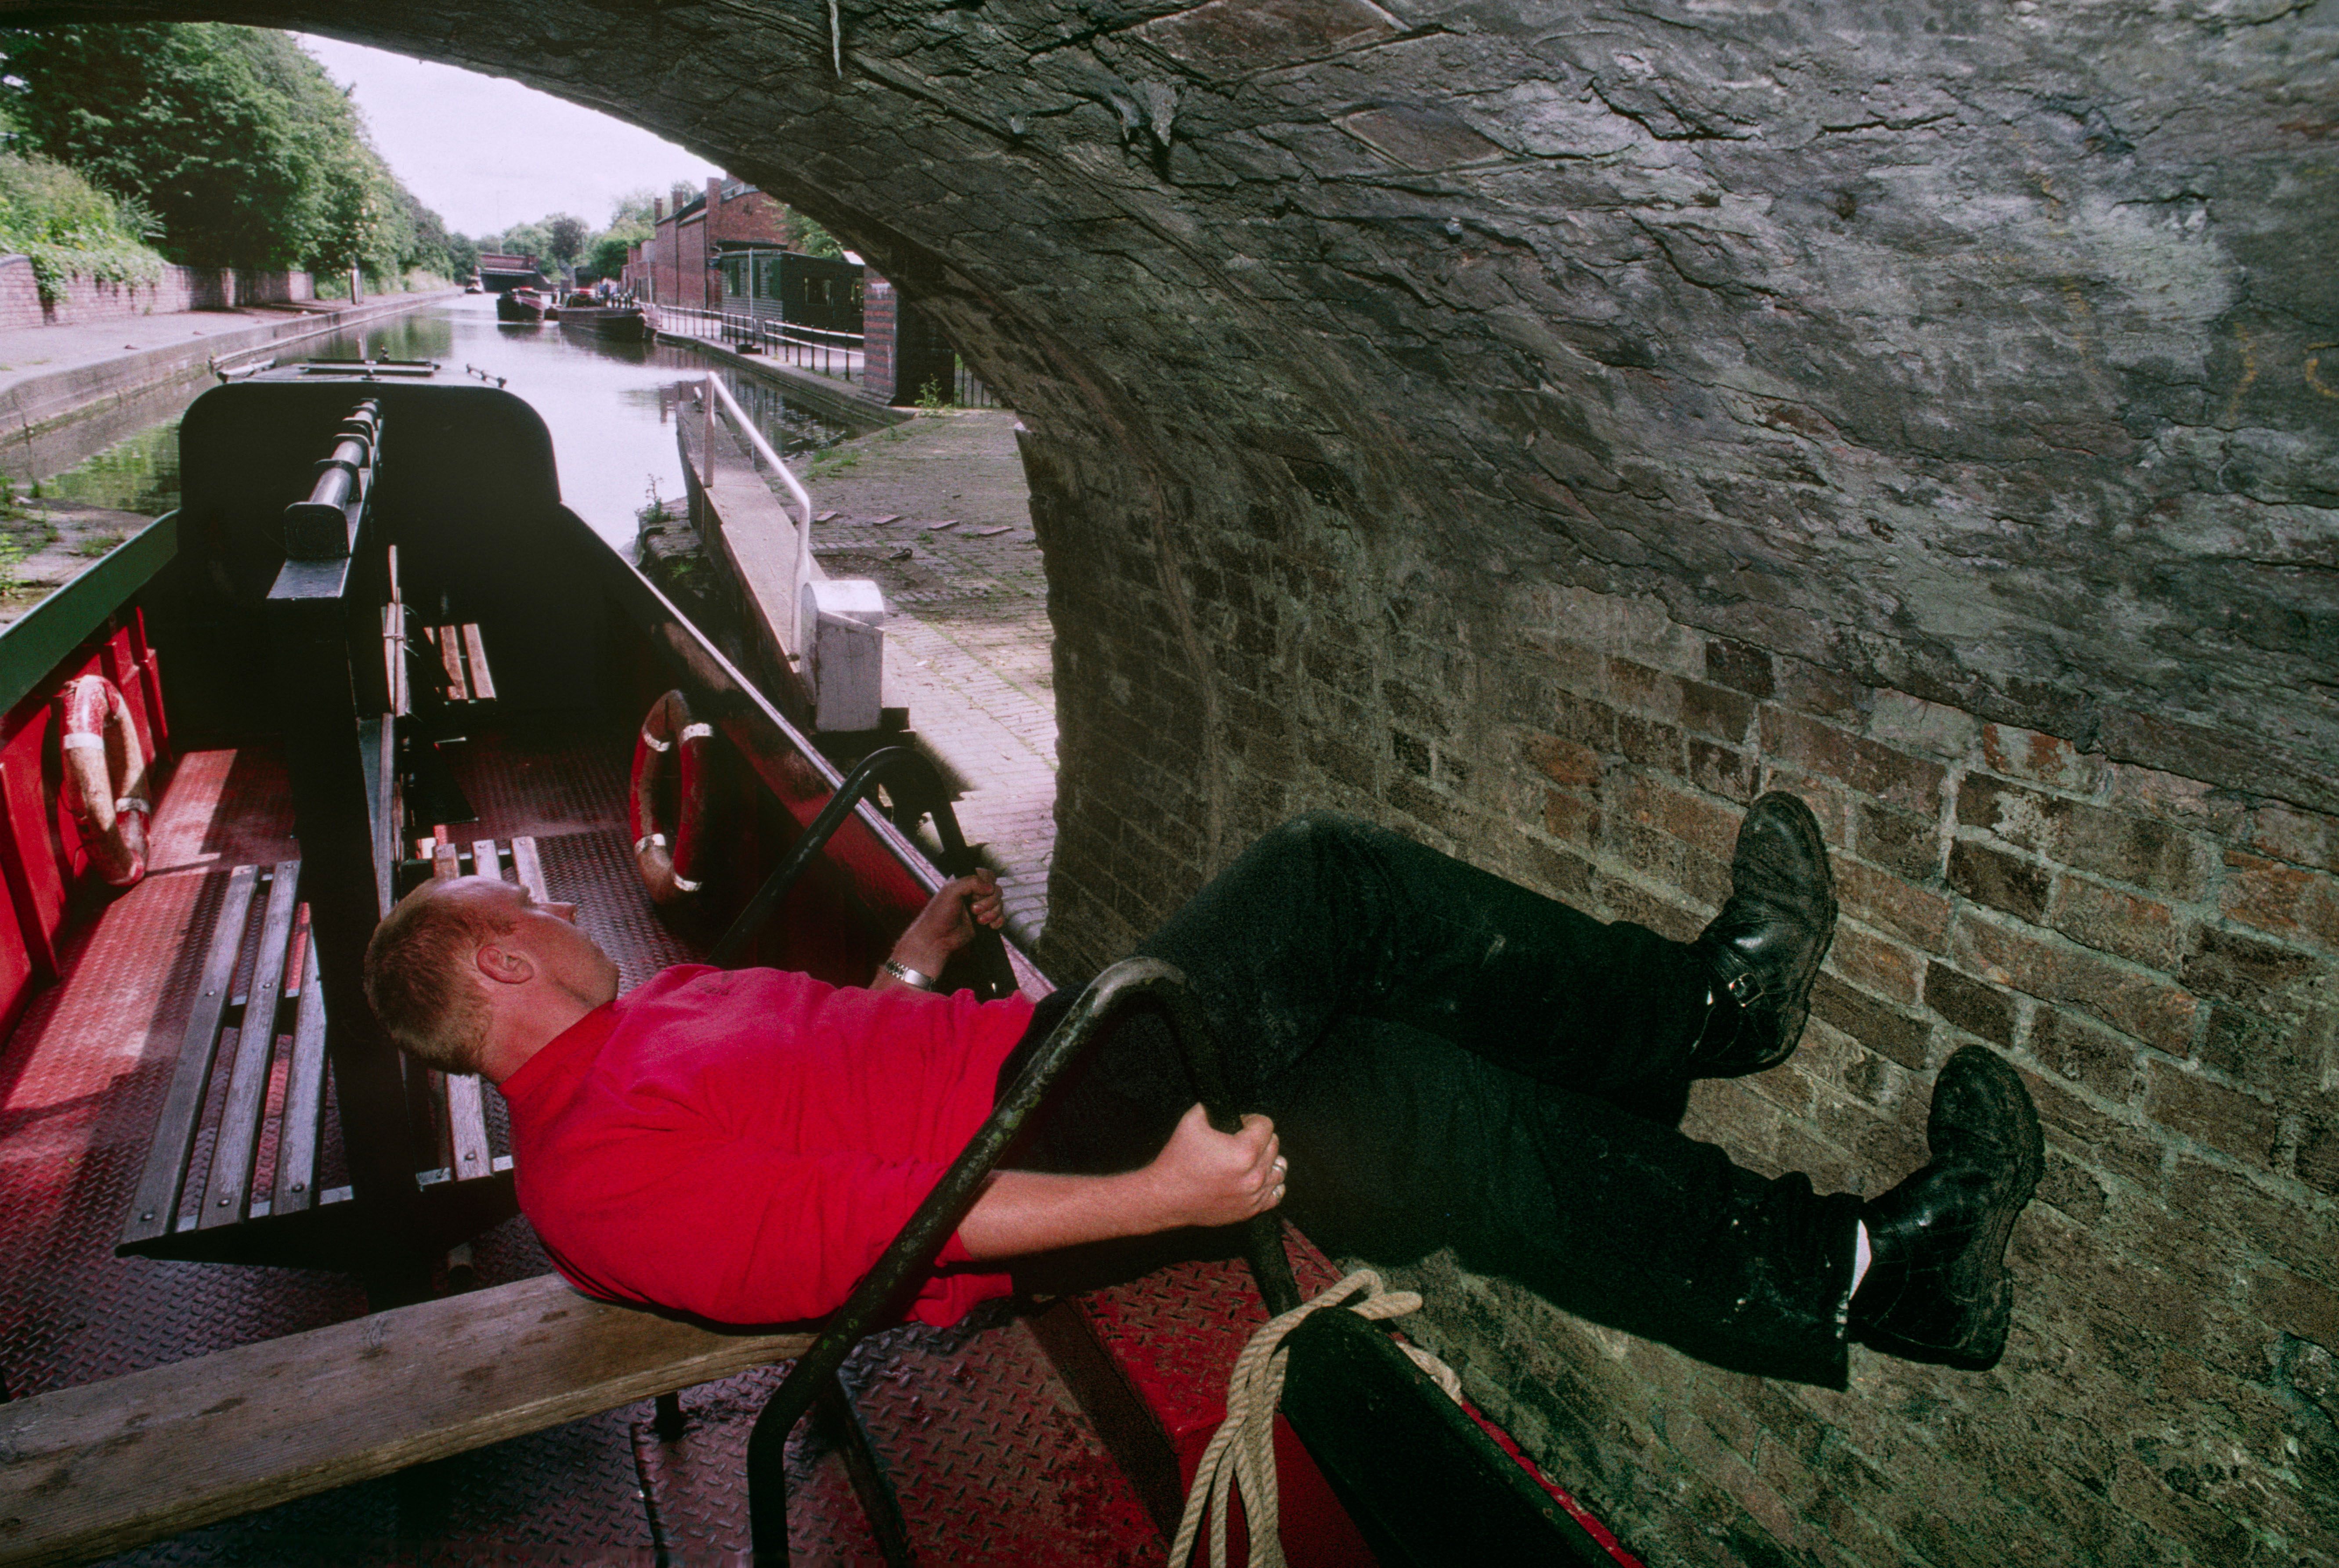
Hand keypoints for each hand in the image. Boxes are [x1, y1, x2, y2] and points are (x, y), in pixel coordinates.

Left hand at [885, 868, 1005, 980]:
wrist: (937, 938)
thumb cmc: (939, 914)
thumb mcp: (951, 891)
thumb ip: (970, 882)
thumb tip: (990, 887)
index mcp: (966, 882)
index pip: (987, 875)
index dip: (987, 884)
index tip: (978, 893)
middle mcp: (975, 893)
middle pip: (996, 890)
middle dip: (989, 902)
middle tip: (973, 909)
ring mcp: (981, 907)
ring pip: (1000, 904)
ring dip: (992, 913)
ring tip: (979, 920)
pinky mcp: (985, 920)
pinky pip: (1001, 917)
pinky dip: (997, 921)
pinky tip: (989, 926)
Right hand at [1139, 1103, 1285, 1229]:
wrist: (1165, 1198)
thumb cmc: (1177, 1160)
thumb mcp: (1191, 1121)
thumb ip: (1212, 1106)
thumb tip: (1222, 1102)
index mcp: (1245, 1151)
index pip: (1266, 1125)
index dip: (1252, 1119)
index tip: (1240, 1122)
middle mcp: (1255, 1175)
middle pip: (1274, 1145)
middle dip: (1259, 1137)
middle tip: (1241, 1138)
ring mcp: (1254, 1196)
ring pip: (1279, 1169)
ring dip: (1267, 1160)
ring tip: (1251, 1158)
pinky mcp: (1250, 1211)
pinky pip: (1276, 1194)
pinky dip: (1271, 1184)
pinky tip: (1257, 1177)